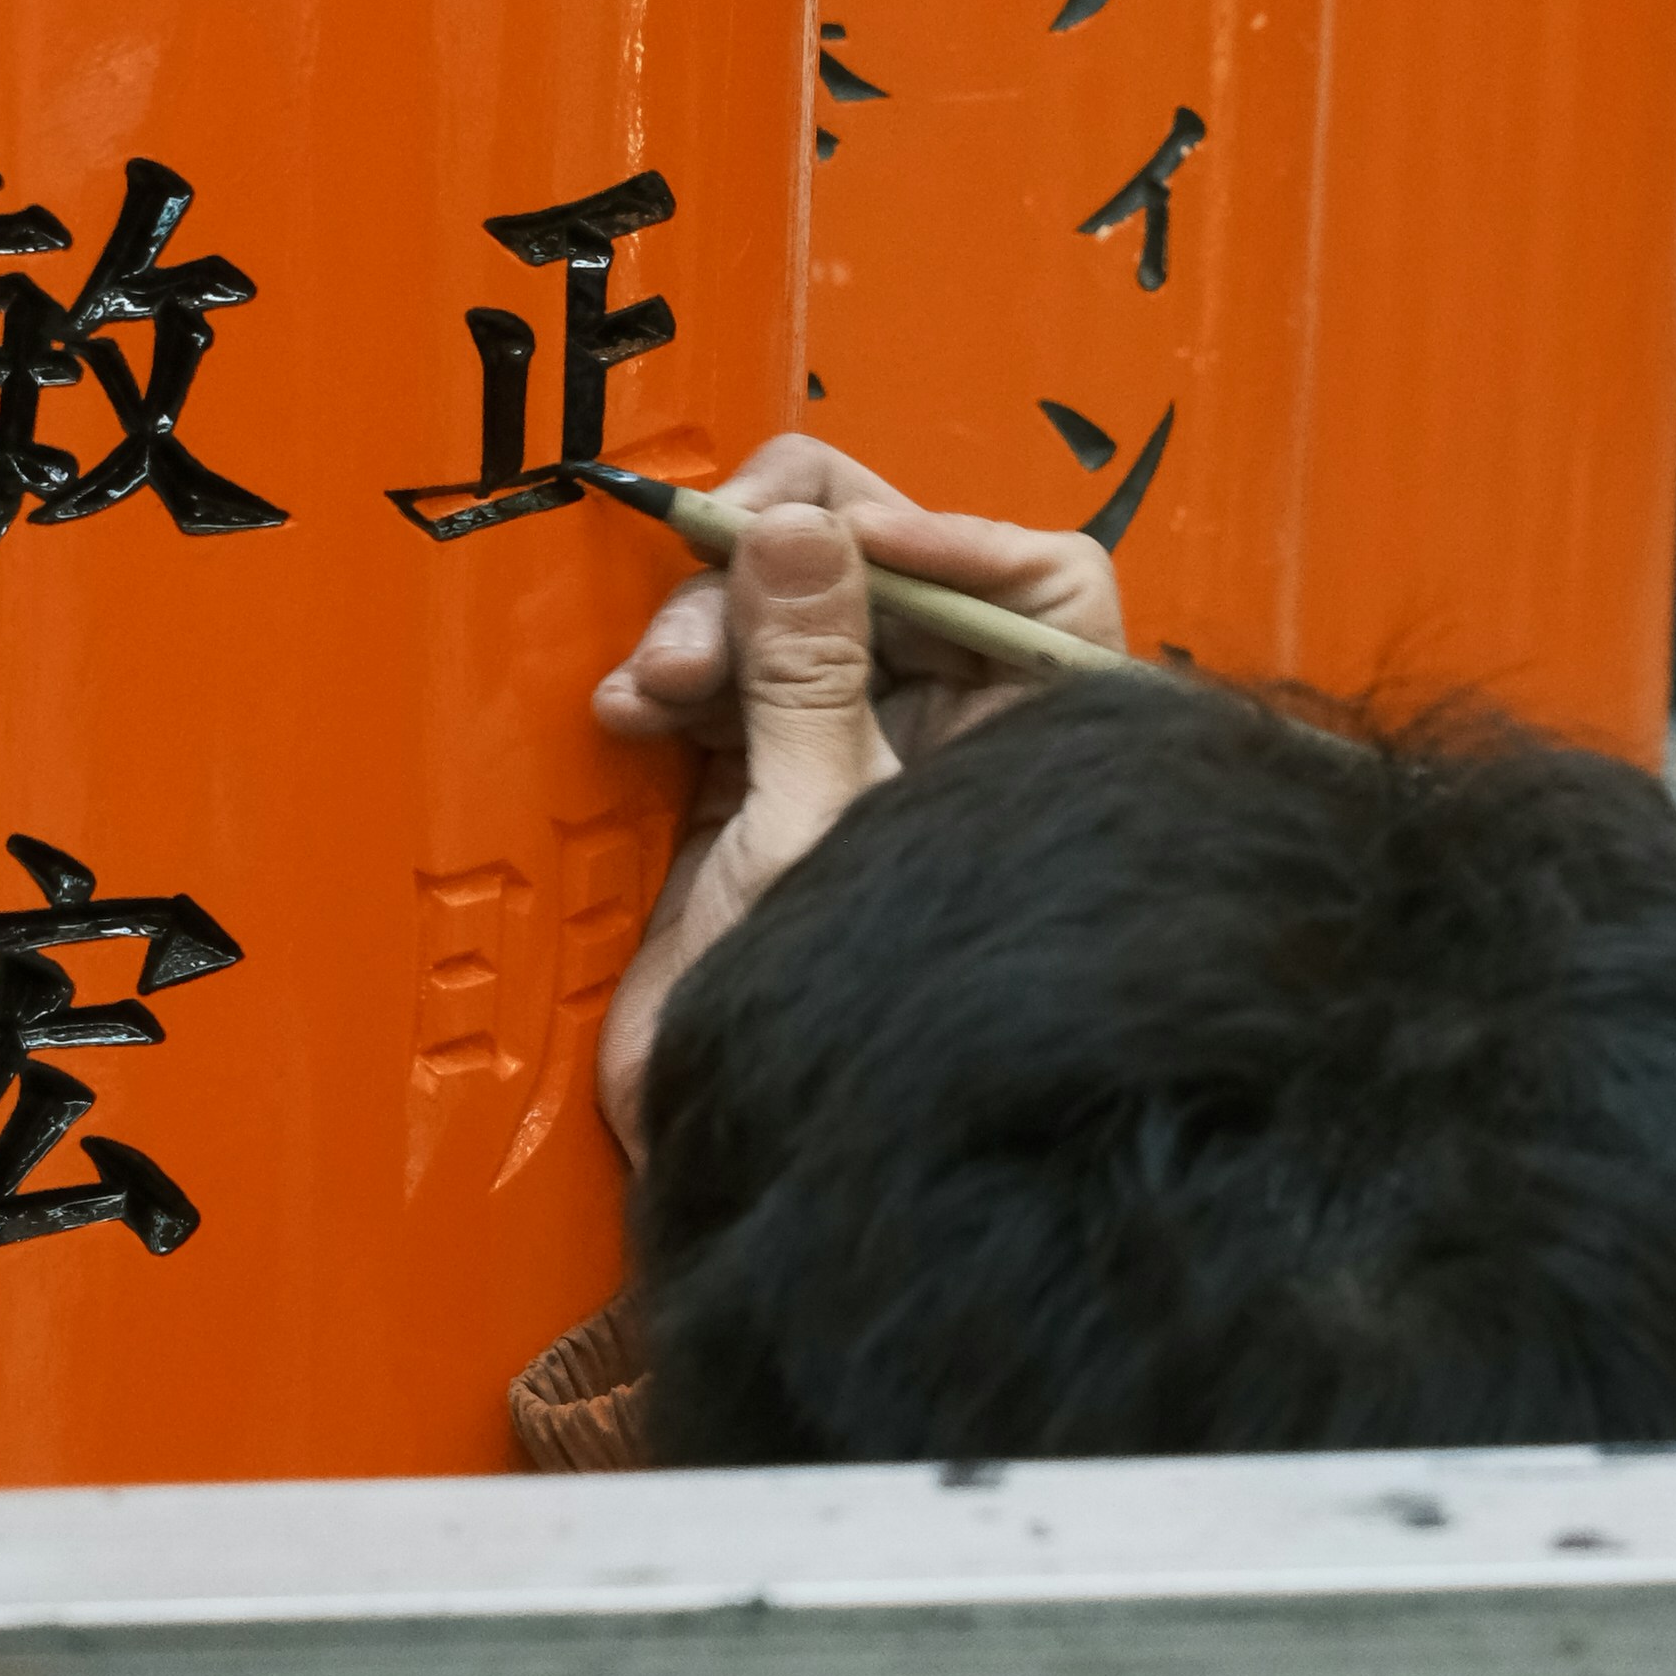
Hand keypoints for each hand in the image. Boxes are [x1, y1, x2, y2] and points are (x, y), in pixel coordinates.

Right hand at [591, 433, 1126, 1158]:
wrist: (733, 1143)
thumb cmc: (838, 1029)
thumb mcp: (819, 822)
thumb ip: (810, 669)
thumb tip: (802, 532)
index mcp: (1028, 746)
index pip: (1039, 580)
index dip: (949, 535)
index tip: (848, 541)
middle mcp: (954, 738)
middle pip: (893, 572)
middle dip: (791, 559)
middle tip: (722, 552)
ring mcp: (852, 753)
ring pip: (793, 612)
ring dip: (710, 619)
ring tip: (663, 679)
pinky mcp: (761, 780)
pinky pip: (725, 678)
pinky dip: (674, 676)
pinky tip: (636, 706)